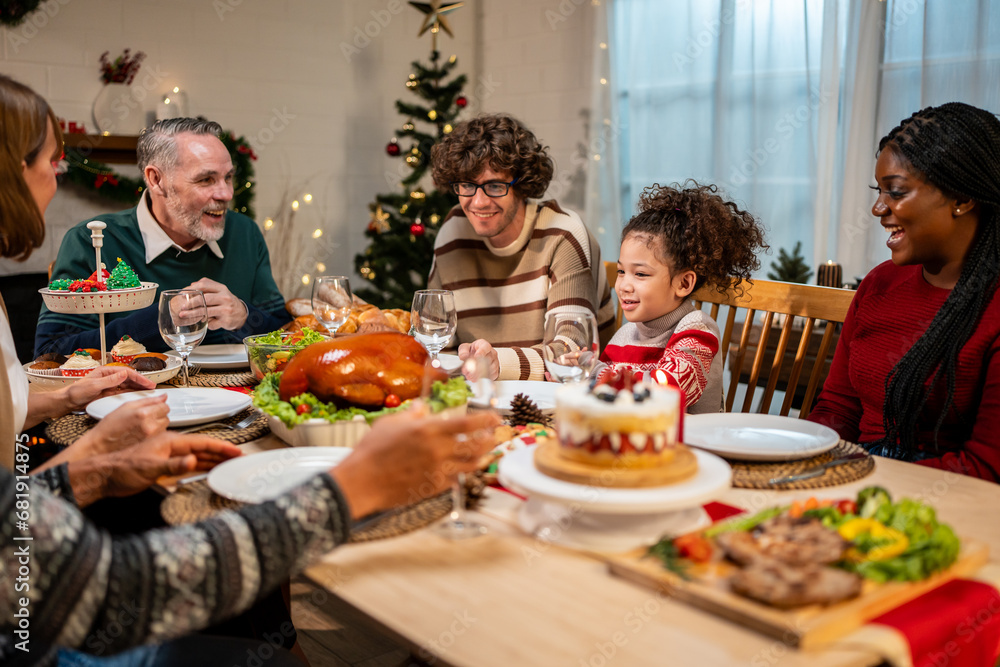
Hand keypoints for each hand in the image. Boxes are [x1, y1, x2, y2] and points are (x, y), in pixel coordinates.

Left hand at [63, 367, 155, 412]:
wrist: (67, 402)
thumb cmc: (76, 392)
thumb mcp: (93, 385)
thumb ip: (110, 380)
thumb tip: (124, 373)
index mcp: (105, 372)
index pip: (126, 373)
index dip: (138, 378)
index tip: (147, 383)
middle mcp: (109, 378)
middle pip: (129, 378)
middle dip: (141, 382)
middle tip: (152, 387)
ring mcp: (109, 386)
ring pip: (127, 385)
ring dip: (138, 388)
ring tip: (148, 391)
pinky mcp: (108, 394)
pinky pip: (123, 392)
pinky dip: (131, 393)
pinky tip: (137, 395)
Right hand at [75, 394, 169, 454]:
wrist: (101, 444)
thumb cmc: (110, 425)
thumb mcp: (126, 406)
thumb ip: (148, 400)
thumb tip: (164, 396)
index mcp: (144, 414)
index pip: (165, 406)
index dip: (159, 405)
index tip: (154, 406)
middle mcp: (150, 426)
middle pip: (167, 416)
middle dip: (159, 414)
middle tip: (146, 416)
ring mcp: (151, 437)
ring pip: (165, 426)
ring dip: (158, 423)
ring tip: (144, 424)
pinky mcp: (150, 444)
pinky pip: (160, 434)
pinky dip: (155, 432)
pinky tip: (143, 432)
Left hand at [101, 433, 242, 499]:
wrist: (104, 476)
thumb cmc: (122, 469)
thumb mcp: (149, 468)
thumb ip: (173, 465)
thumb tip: (193, 461)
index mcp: (170, 442)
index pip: (202, 443)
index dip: (221, 448)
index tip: (235, 452)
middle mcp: (171, 447)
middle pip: (203, 449)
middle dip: (222, 453)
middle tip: (238, 459)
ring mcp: (168, 456)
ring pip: (197, 457)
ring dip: (213, 460)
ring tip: (229, 464)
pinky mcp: (164, 466)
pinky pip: (188, 465)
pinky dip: (201, 467)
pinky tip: (208, 470)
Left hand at [184, 277, 247, 329]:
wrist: (241, 314)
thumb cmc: (226, 302)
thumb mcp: (220, 291)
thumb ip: (207, 286)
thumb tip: (192, 285)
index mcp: (222, 289)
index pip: (204, 285)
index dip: (192, 289)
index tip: (182, 294)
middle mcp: (225, 298)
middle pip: (205, 298)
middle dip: (191, 302)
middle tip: (182, 306)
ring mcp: (226, 309)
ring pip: (207, 311)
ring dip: (193, 313)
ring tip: (183, 315)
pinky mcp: (226, 321)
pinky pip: (211, 323)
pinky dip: (205, 323)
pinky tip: (203, 322)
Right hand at [331, 407, 499, 518]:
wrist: (362, 481)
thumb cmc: (372, 449)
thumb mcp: (390, 423)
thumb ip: (413, 414)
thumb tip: (424, 407)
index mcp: (429, 430)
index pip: (468, 424)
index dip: (487, 420)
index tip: (496, 417)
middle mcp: (438, 450)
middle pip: (477, 446)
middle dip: (492, 439)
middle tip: (496, 436)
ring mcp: (438, 471)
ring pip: (472, 465)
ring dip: (483, 458)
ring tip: (487, 453)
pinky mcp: (433, 488)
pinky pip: (457, 480)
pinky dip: (463, 473)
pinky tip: (463, 469)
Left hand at [457, 339, 498, 380]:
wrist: (478, 358)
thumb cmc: (472, 352)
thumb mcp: (465, 348)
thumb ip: (463, 351)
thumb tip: (464, 356)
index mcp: (484, 345)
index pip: (486, 347)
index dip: (482, 352)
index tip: (476, 356)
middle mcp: (492, 353)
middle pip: (487, 360)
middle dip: (476, 367)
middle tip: (468, 371)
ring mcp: (495, 362)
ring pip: (489, 369)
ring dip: (478, 374)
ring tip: (469, 376)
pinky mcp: (495, 370)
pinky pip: (491, 375)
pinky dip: (482, 378)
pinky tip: (474, 378)